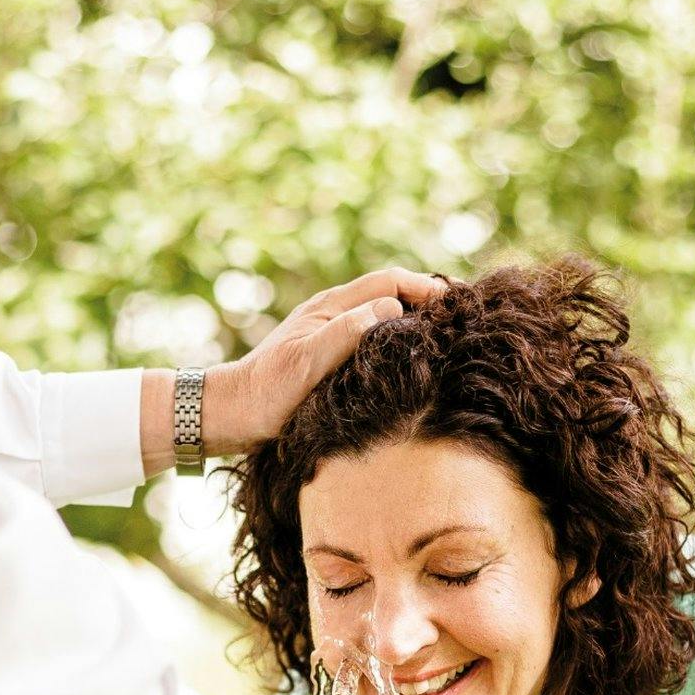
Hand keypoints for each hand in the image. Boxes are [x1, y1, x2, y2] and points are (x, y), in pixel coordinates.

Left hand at [201, 270, 444, 454]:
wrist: (232, 413)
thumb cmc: (267, 391)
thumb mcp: (308, 361)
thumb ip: (347, 332)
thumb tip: (392, 308)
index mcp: (331, 306)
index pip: (389, 281)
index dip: (425, 286)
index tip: (456, 301)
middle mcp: (333, 313)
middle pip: (390, 291)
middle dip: (426, 297)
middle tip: (462, 315)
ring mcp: (331, 332)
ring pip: (382, 313)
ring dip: (414, 317)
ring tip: (446, 333)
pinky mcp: (329, 354)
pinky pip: (372, 336)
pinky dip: (398, 338)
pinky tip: (411, 358)